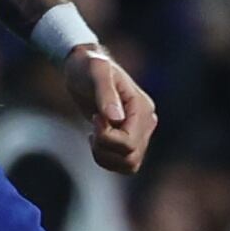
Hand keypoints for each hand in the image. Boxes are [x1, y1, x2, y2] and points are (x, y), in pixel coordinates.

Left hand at [68, 43, 154, 173]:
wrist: (82, 68)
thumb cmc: (88, 66)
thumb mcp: (95, 72)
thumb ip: (105, 93)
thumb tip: (116, 119)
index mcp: (142, 107)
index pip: (129, 142)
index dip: (106, 137)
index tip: (95, 118)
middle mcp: (147, 121)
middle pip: (130, 156)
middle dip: (104, 147)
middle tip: (92, 127)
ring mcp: (140, 131)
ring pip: (130, 164)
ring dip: (105, 157)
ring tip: (93, 135)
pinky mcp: (130, 138)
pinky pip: (125, 164)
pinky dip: (107, 159)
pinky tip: (96, 140)